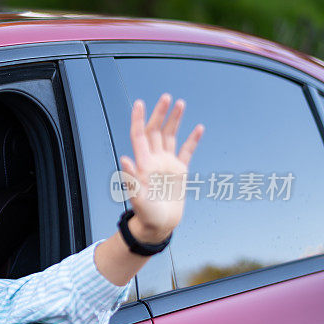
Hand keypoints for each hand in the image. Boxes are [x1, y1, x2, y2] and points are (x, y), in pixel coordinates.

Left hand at [119, 94, 203, 242]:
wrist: (158, 226)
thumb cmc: (145, 214)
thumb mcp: (137, 197)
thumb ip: (130, 179)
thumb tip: (124, 159)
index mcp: (143, 163)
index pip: (139, 135)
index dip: (139, 119)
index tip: (140, 103)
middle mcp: (154, 160)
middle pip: (155, 131)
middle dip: (160, 113)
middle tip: (166, 97)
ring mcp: (167, 164)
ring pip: (170, 136)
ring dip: (174, 120)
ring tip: (180, 103)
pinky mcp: (180, 172)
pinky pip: (187, 151)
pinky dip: (192, 140)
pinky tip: (198, 128)